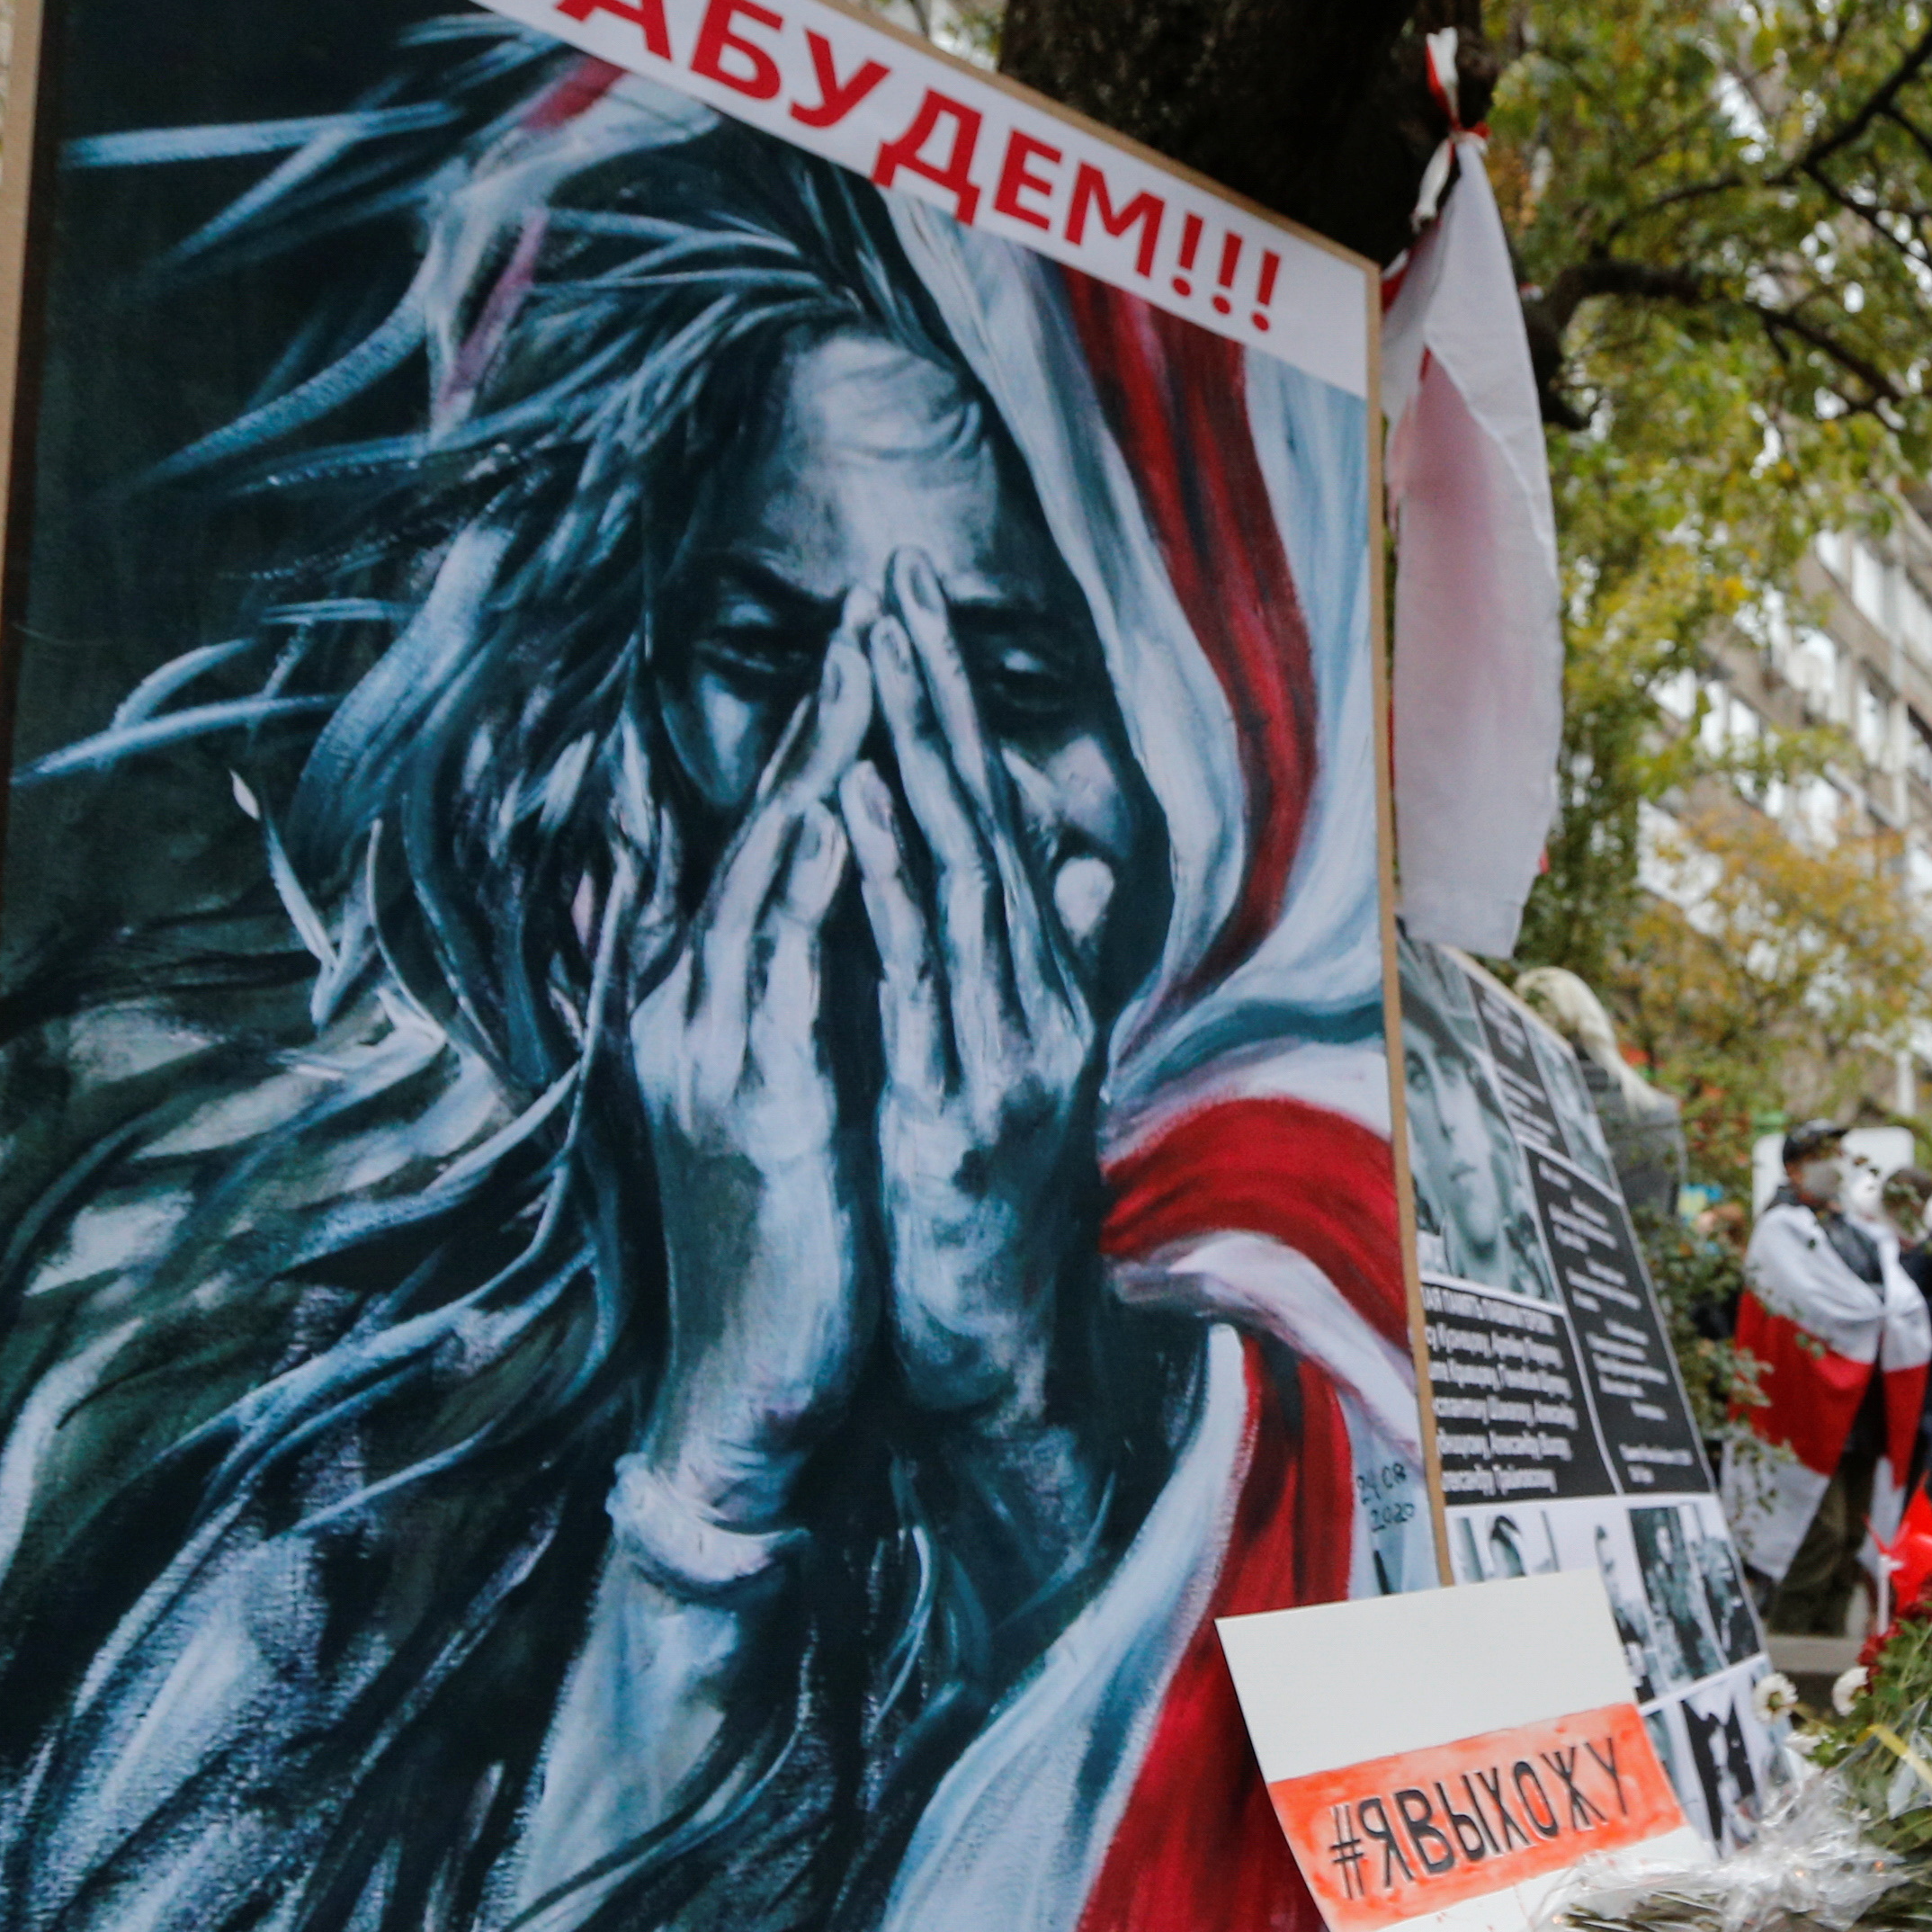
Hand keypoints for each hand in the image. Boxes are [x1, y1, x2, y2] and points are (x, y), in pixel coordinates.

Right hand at [628, 615, 875, 1528]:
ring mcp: (715, 1050)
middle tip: (878, 599)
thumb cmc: (797, 1239)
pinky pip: (783, 976)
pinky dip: (813, 892)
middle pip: (764, 825)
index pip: (775, 835)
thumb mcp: (811, 1092)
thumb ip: (828, 995)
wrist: (756, 1388)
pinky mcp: (754, 1107)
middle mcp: (698, 1004)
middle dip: (824, 712)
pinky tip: (848, 819)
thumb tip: (867, 910)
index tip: (878, 634)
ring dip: (819, 767)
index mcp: (720, 997)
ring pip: (768, 877)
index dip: (823, 733)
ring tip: (869, 666)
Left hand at [840, 551, 1107, 1434]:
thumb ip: (1046, 956)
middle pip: (979, 822)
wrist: (988, 1350)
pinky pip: (915, 975)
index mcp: (1032, 986)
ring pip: (955, 878)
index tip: (908, 607)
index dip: (949, 711)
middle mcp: (1029, 1002)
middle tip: (897, 581)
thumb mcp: (1017, 1068)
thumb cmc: (986, 1210)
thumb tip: (1075, 857)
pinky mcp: (958, 1106)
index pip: (987, 818)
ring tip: (881, 656)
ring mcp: (1000, 1052)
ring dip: (915, 759)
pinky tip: (856, 806)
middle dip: (935, 697)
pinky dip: (887, 882)